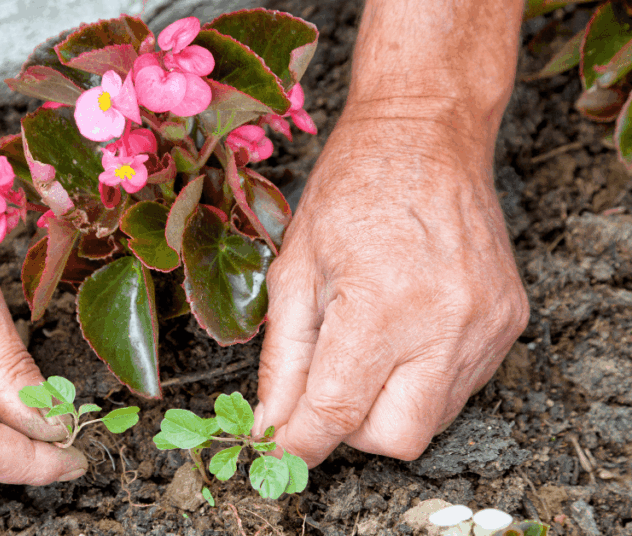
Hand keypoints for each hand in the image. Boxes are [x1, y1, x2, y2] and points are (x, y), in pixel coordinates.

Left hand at [255, 112, 528, 465]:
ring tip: (365, 344)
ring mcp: (485, 327)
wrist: (425, 135)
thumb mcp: (294, 270)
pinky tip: (402, 333)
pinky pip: (458, 387)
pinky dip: (420, 381)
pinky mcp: (508, 324)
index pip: (336, 413)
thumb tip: (271, 423)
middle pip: (396, 439)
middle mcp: (445, 325)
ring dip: (385, 405)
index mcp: (382, 307)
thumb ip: (284, 357)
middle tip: (325, 388)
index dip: (298, 441)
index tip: (277, 445)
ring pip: (431, 420)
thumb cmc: (350, 190)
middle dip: (350, 430)